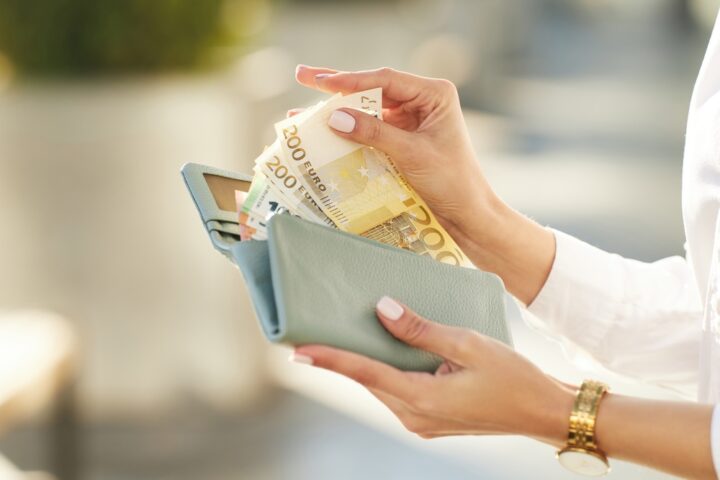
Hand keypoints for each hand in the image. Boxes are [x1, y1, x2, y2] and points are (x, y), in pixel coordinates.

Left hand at [292, 296, 573, 442]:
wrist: (542, 411)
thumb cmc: (513, 376)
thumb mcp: (468, 344)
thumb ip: (421, 330)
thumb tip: (381, 309)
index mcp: (422, 399)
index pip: (365, 374)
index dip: (330, 359)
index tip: (299, 350)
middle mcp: (415, 417)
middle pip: (368, 381)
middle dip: (340, 359)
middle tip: (310, 336)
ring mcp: (422, 422)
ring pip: (381, 387)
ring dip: (362, 364)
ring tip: (338, 338)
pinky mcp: (430, 419)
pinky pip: (397, 392)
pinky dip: (385, 372)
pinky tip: (381, 351)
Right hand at [294, 65, 495, 241]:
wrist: (467, 213)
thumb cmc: (451, 181)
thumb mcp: (411, 154)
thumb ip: (374, 133)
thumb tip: (334, 116)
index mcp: (434, 93)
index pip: (385, 80)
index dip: (351, 80)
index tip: (321, 82)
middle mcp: (422, 100)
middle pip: (372, 88)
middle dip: (337, 85)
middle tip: (302, 75)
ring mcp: (411, 119)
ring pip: (367, 109)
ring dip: (337, 110)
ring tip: (300, 106)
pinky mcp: (402, 138)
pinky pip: (370, 129)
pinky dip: (347, 130)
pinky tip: (322, 130)